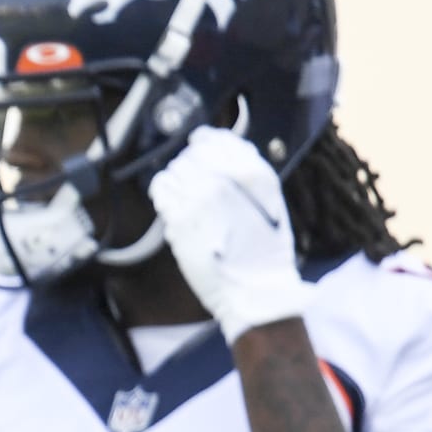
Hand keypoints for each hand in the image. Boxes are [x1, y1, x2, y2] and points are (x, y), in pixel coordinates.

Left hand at [146, 126, 308, 343]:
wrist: (255, 291)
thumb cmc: (265, 252)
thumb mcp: (271, 203)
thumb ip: (247, 170)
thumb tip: (213, 141)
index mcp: (251, 176)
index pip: (214, 140)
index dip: (204, 143)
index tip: (200, 148)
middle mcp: (223, 183)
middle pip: (191, 156)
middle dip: (191, 166)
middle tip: (197, 184)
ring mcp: (197, 201)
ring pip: (173, 170)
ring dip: (177, 179)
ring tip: (186, 196)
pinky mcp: (178, 220)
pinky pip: (160, 189)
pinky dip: (162, 191)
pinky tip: (172, 204)